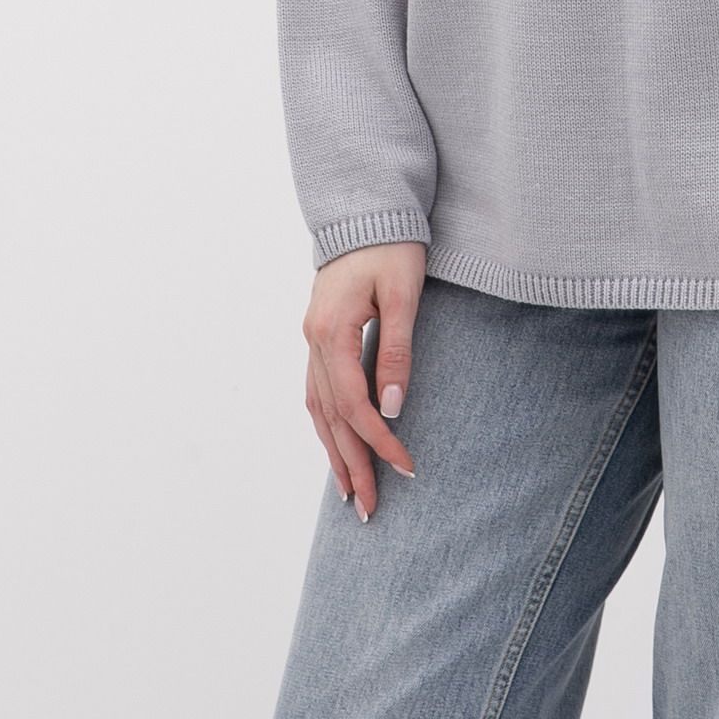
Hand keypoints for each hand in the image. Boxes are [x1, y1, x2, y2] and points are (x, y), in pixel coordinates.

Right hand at [302, 240, 424, 519]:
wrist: (366, 208)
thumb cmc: (391, 245)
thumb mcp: (403, 294)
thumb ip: (397, 350)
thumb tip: (393, 408)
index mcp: (331, 331)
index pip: (353, 404)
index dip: (379, 440)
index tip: (406, 468)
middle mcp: (314, 340)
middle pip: (330, 417)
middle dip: (351, 464)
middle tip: (370, 510)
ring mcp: (312, 338)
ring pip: (318, 409)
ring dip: (334, 452)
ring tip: (351, 493)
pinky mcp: (319, 335)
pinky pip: (317, 392)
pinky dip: (327, 425)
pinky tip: (337, 446)